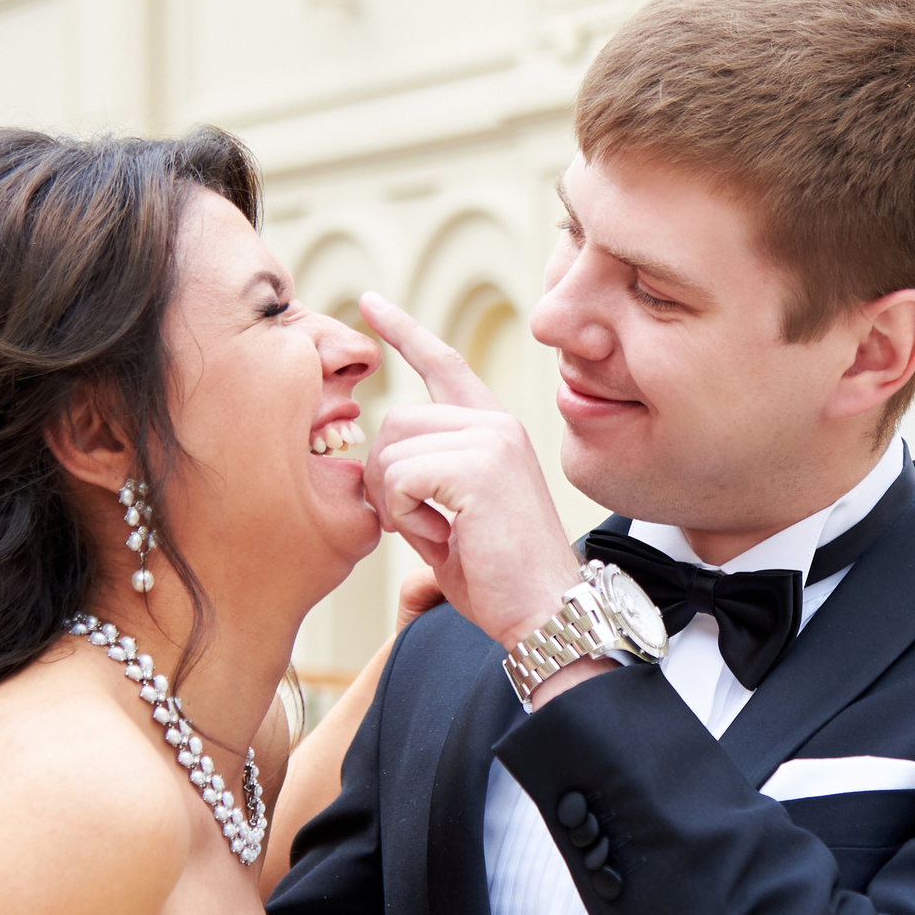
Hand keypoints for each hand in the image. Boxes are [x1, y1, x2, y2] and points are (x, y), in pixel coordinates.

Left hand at [357, 292, 580, 647]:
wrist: (544, 612)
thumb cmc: (498, 578)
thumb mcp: (451, 516)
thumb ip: (418, 478)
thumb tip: (371, 462)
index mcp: (493, 429)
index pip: (442, 363)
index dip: (403, 331)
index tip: (369, 302)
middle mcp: (495, 423)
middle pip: (394, 419)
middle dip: (385, 477)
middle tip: (420, 524)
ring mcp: (490, 440)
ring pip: (391, 449)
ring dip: (395, 503)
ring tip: (440, 534)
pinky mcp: (479, 466)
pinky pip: (399, 477)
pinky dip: (403, 516)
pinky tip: (441, 538)